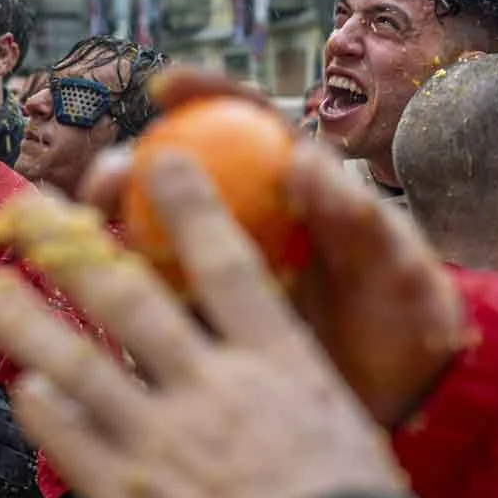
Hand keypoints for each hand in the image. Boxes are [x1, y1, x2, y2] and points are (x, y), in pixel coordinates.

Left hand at [0, 153, 408, 497]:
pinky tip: (23, 391)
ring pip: (77, 362)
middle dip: (72, 250)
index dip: (191, 209)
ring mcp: (162, 439)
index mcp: (280, 365)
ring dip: (24, 320)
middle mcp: (214, 388)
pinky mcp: (126, 497)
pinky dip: (41, 412)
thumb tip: (266, 383)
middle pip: (130, 299)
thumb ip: (292, 400)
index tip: (160, 163)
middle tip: (29, 213)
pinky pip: (68, 440)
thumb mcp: (343, 439)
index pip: (228, 265)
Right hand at [83, 72, 467, 424]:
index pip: (249, 124)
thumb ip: (362, 223)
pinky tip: (90, 283)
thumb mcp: (401, 280)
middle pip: (182, 176)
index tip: (165, 86)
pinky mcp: (199, 322)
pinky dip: (114, 284)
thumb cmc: (408, 337)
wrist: (396, 411)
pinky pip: (148, 297)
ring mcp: (221, 273)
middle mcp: (253, 223)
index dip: (205, 94)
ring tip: (90, 221)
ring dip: (113, 218)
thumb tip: (304, 160)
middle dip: (133, 162)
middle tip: (113, 173)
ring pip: (152, 232)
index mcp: (302, 191)